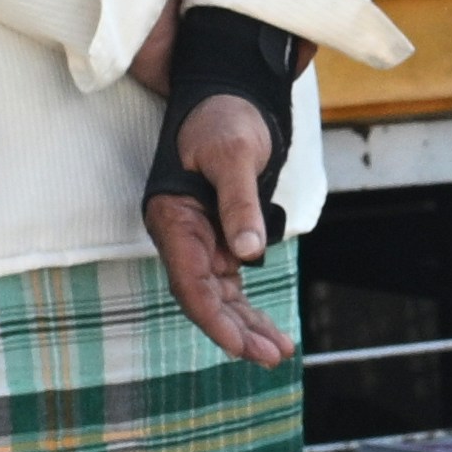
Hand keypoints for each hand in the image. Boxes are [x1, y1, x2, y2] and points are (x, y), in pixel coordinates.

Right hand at [147, 93, 290, 364]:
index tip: (239, 345)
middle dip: (236, 331)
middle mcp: (181, 236)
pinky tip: (269, 331)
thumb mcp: (234, 153)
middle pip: (205, 297)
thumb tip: (251, 253)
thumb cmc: (224, 118)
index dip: (213, 318)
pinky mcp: (218, 239)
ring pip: (220, 296)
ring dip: (246, 325)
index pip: (189, 282)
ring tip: (278, 352)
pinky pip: (231, 284)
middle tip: (272, 356)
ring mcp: (199, 240)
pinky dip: (248, 307)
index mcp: (172, 218)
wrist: (226, 95)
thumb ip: (240, 202)